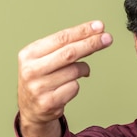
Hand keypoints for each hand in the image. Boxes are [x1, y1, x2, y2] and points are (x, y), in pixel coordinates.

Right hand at [17, 21, 112, 136]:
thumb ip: (63, 48)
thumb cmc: (41, 79)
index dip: (82, 31)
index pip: (61, 38)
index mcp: (29, 54)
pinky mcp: (49, 102)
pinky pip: (74, 87)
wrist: (30, 109)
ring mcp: (39, 87)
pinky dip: (75, 86)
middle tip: (108, 38)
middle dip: (91, 44)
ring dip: (83, 70)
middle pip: (69, 53)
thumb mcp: (44, 59)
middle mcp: (31, 70)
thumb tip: (94, 35)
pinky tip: (65, 89)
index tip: (99, 26)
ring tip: (78, 72)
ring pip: (75, 71)